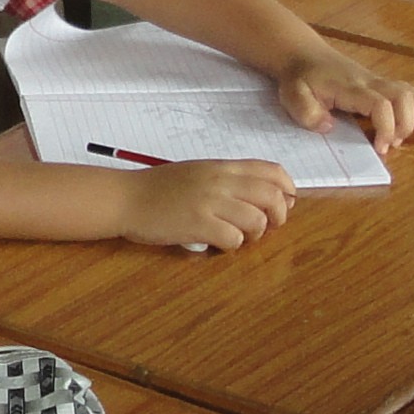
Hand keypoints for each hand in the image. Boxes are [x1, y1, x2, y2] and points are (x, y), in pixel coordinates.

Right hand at [118, 155, 298, 250]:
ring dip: (255, 234)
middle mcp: (221, 182)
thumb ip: (227, 180)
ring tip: (239, 236)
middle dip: (279, 216)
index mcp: (222, 167)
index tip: (287, 202)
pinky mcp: (199, 225)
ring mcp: (210, 203)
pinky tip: (218, 243)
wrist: (126, 198)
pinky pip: (233, 239)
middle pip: (272, 196)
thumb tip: (259, 195)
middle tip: (268, 226)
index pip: (271, 171)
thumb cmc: (158, 188)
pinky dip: (231, 245)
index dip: (287, 189)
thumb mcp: (197, 173)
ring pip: (257, 220)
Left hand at [277, 46, 413, 153]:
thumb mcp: (292, 95)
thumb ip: (306, 112)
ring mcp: (377, 81)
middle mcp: (369, 82)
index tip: (381, 149)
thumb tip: (329, 126)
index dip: (386, 127)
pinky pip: (409, 92)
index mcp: (350, 87)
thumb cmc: (298, 78)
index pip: (380, 104)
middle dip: (408, 123)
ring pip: (410, 91)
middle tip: (396, 146)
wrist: (303, 54)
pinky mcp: (380, 84)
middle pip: (403, 96)